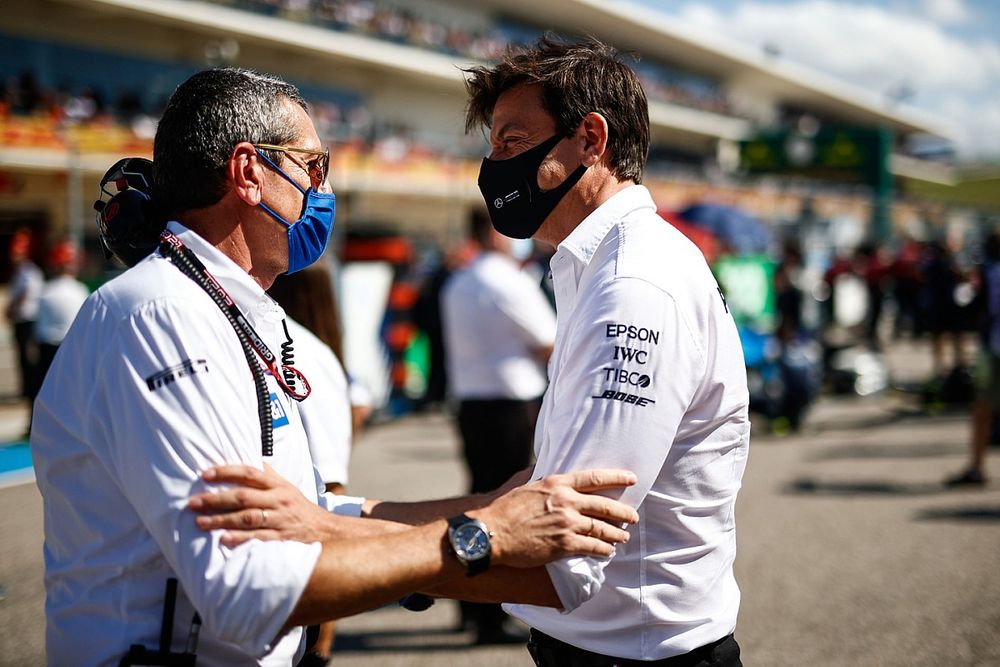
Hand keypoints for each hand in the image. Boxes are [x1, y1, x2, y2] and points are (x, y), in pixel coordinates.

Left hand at [189, 464, 335, 546]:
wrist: (326, 531)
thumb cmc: (300, 509)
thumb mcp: (287, 488)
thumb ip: (268, 476)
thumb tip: (249, 458)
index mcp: (278, 486)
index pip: (250, 473)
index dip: (227, 472)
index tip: (205, 475)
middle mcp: (279, 501)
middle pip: (244, 497)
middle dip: (216, 499)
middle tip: (193, 503)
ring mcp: (280, 520)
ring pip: (247, 518)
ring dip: (221, 520)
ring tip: (200, 522)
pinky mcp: (281, 539)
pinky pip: (258, 538)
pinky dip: (240, 539)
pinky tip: (223, 540)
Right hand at [474, 469, 638, 567]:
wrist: (491, 533)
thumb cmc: (504, 509)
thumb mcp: (524, 484)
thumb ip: (540, 478)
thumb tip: (542, 469)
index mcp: (557, 483)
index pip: (594, 478)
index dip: (616, 478)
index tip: (631, 479)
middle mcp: (566, 501)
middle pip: (604, 505)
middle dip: (623, 511)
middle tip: (633, 516)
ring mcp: (566, 523)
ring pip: (601, 528)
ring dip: (616, 533)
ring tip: (623, 537)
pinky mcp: (563, 545)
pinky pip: (592, 547)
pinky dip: (603, 550)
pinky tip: (608, 552)